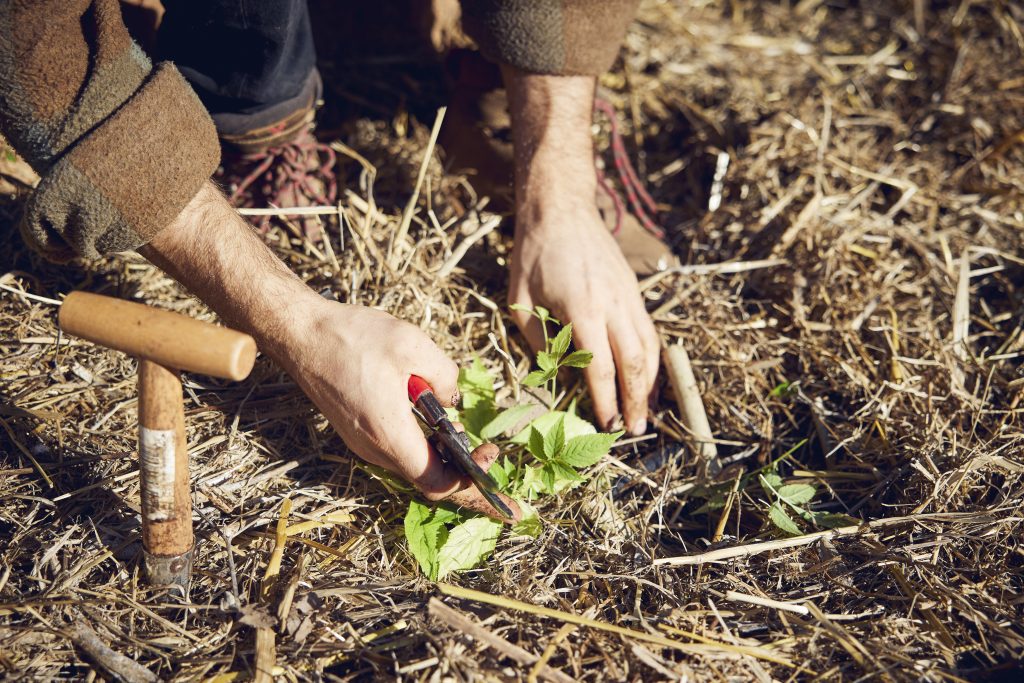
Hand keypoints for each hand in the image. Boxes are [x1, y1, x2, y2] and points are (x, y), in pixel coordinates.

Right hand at [278, 300, 519, 519]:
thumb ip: (444, 376)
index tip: (488, 452)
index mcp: (389, 433)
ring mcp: (362, 444)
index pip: (437, 483)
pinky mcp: (357, 433)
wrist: (302, 334)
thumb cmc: (353, 337)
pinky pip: (397, 450)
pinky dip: (421, 444)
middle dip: (462, 470)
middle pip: (428, 479)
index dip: (470, 479)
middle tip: (486, 450)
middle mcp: (373, 448)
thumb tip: (450, 402)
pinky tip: (433, 420)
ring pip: (413, 465)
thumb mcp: (413, 344)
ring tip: (460, 430)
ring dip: (441, 455)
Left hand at [510, 195, 658, 434]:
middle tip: (633, 430)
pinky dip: (652, 360)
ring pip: (650, 348)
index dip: (605, 401)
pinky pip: (649, 332)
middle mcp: (613, 305)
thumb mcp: (521, 300)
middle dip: (636, 401)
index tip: (606, 425)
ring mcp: (629, 297)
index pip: (600, 367)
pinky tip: (645, 378)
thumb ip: (539, 339)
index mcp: (583, 309)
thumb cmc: (534, 253)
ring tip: (644, 413)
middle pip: (634, 363)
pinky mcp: (634, 292)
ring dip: (650, 384)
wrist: (562, 208)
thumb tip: (554, 374)